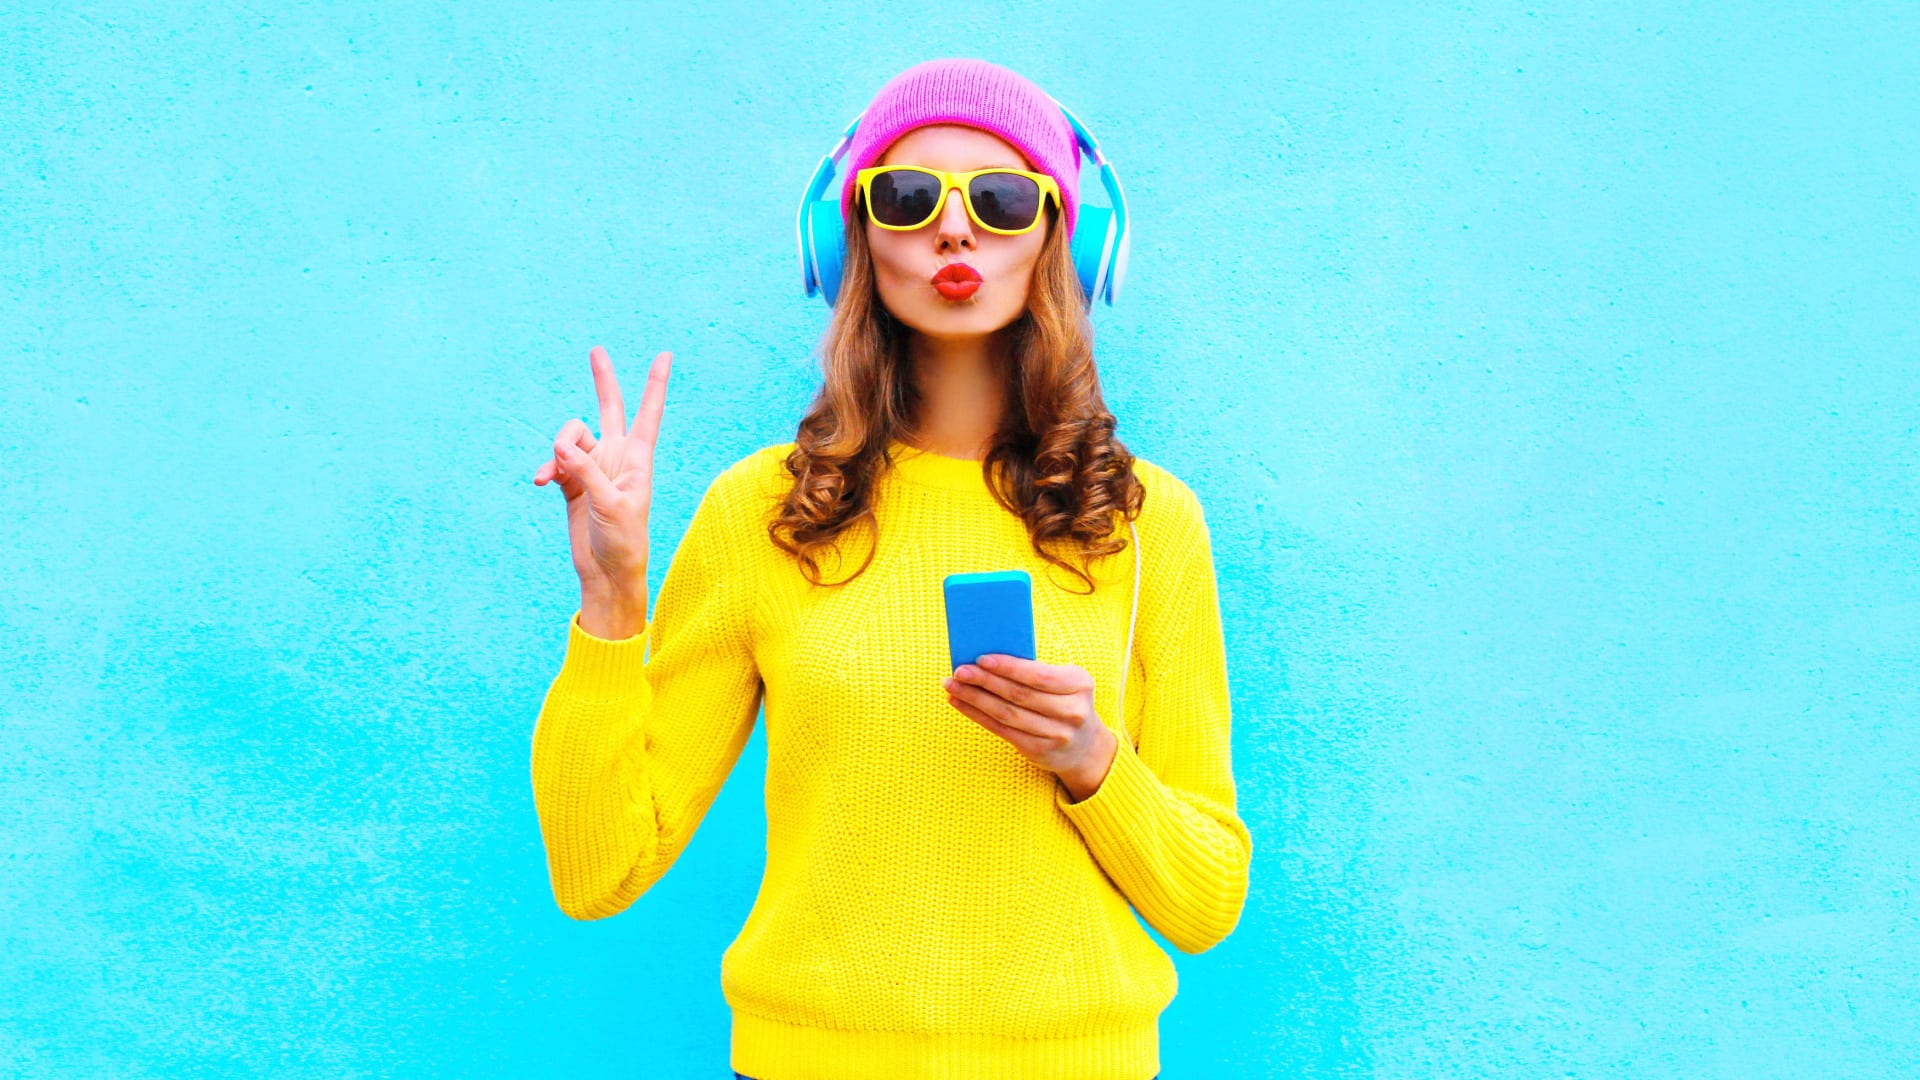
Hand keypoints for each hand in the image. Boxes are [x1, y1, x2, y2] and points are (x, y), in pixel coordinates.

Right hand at [532, 345, 671, 636]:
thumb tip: (560, 446)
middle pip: (610, 408)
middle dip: (603, 380)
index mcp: (638, 459)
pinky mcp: (573, 482)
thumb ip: (586, 471)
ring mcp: (594, 468)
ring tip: (552, 473)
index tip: (665, 355)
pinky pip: (555, 461)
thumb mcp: (610, 505)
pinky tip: (540, 481)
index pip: (649, 413)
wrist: (607, 573)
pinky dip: (547, 468)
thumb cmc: (623, 542)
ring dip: (558, 449)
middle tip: (597, 350)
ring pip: (570, 437)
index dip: (656, 384)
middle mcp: (617, 457)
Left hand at [942, 655, 1118, 801]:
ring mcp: (1057, 734)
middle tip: (960, 671)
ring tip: (952, 686)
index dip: (1009, 667)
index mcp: (1080, 684)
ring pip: (1007, 713)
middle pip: (1019, 694)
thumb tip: (987, 658)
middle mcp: (1072, 711)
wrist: (1084, 747)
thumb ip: (1035, 671)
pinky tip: (960, 703)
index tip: (981, 658)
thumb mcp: (1064, 683)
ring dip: (975, 698)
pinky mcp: (1040, 751)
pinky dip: (977, 715)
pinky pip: (1002, 730)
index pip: (1039, 675)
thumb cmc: (1064, 702)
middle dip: (985, 681)